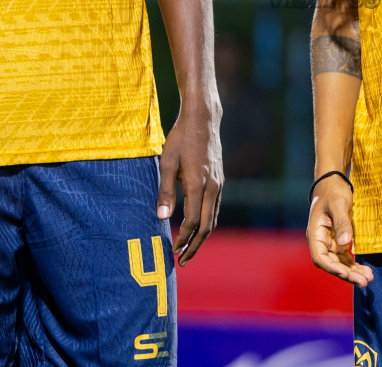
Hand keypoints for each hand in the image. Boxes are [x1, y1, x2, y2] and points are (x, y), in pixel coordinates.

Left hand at [158, 105, 222, 264]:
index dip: (183, 238)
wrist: (203, 119)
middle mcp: (213, 186)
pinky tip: (197, 227)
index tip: (172, 250)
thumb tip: (162, 218)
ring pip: (214, 218)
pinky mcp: (220, 180)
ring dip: (202, 236)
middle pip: (208, 225)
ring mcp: (219, 183)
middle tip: (182, 261)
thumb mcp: (167, 163)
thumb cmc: (181, 139)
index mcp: (198, 183)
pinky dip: (207, 222)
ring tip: (188, 249)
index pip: (193, 221)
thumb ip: (165, 192)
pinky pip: (215, 208)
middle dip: (195, 245)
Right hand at [307, 173, 372, 286]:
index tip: (346, 273)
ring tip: (369, 278)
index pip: (320, 258)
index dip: (332, 268)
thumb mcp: (338, 204)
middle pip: (332, 264)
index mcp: (315, 234)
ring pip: (340, 263)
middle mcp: (321, 242)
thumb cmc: (333, 192)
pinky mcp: (339, 241)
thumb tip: (346, 243)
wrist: (333, 183)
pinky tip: (366, 270)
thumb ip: (342, 223)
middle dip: (348, 274)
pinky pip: (346, 258)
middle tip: (364, 282)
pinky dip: (355, 265)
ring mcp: (330, 243)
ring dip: (353, 272)